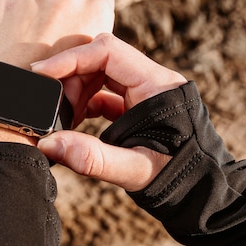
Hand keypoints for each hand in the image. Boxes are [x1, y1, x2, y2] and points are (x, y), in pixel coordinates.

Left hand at [0, 0, 114, 147]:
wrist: (8, 109)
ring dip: (38, 2)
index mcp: (96, 12)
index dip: (88, 10)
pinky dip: (12, 3)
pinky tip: (9, 27)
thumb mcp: (90, 81)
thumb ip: (96, 53)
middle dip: (63, 5)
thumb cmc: (53, 103)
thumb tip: (96, 44)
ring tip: (28, 34)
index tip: (77, 24)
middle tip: (51, 32)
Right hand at [33, 33, 187, 191]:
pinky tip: (73, 122)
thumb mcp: (134, 171)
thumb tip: (48, 144)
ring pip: (101, 74)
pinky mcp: (139, 106)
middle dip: (71, 78)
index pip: (108, 51)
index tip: (42, 73)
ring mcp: (146, 92)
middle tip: (53, 106)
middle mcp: (153, 81)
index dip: (71, 58)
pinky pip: (105, 92)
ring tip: (62, 117)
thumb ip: (91, 158)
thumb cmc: (177, 180)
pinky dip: (86, 103)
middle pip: (101, 59)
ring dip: (76, 91)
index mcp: (157, 85)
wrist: (202, 194)